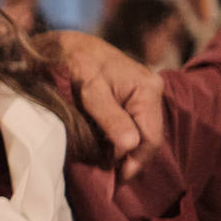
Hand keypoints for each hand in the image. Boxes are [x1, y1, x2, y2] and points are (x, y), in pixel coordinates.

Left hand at [50, 31, 164, 178]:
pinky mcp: (133, 95)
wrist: (67, 43)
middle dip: (132, 158)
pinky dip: (122, 138)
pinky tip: (109, 148)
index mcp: (147, 90)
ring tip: (109, 166)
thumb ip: (110, 117)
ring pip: (142, 131)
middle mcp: (152, 91)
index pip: (150, 137)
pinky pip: (134, 123)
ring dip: (126, 150)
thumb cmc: (76, 62)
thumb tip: (129, 147)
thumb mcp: (90, 90)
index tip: (118, 177)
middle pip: (149, 137)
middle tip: (113, 177)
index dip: (135, 160)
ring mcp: (144, 93)